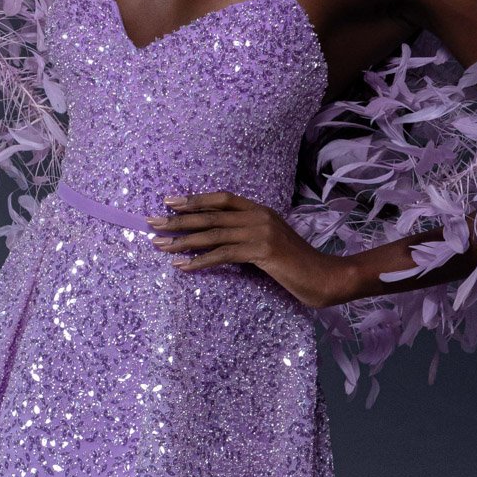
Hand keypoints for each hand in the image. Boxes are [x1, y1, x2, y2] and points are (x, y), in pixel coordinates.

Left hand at [146, 190, 356, 308]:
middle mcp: (258, 216)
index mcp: (260, 210)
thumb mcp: (271, 243)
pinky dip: (199, 261)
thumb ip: (249, 235)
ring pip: (212, 233)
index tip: (169, 202)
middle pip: (211, 214)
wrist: (325, 277)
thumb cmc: (298, 265)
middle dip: (178, 219)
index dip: (195, 199)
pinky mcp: (261, 251)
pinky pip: (222, 254)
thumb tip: (218, 239)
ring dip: (182, 240)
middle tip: (151, 222)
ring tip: (159, 245)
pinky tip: (182, 266)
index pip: (222, 198)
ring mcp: (260, 232)